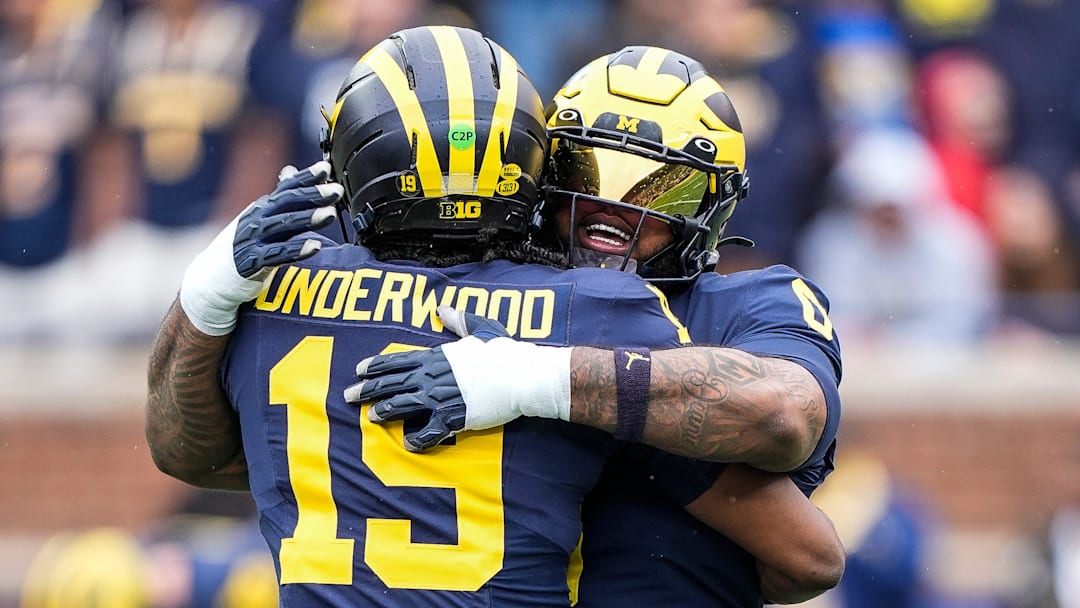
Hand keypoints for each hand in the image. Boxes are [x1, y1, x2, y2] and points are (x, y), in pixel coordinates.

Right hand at [179, 161, 341, 334]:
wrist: (212, 277)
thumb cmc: (244, 246)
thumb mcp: (260, 218)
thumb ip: (279, 198)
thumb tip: (292, 170)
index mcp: (263, 208)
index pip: (287, 188)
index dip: (306, 177)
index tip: (326, 168)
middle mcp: (257, 219)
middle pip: (287, 203)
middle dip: (313, 195)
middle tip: (336, 190)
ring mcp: (253, 239)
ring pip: (283, 225)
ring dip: (308, 219)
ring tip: (330, 214)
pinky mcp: (252, 262)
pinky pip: (277, 255)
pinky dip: (297, 250)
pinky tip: (316, 246)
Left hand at [343, 306, 571, 451]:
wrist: (521, 375)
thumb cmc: (503, 351)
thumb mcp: (480, 328)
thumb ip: (458, 321)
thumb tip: (444, 308)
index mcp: (436, 356)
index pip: (397, 361)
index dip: (376, 366)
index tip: (359, 370)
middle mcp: (432, 376)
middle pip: (391, 383)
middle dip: (367, 390)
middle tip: (348, 396)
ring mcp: (440, 398)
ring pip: (402, 406)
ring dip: (384, 411)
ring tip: (371, 417)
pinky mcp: (453, 418)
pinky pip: (428, 432)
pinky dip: (417, 439)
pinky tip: (408, 444)